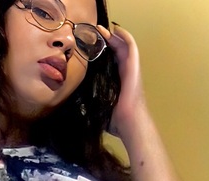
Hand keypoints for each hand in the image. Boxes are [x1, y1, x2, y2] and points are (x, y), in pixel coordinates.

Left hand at [97, 23, 146, 137]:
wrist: (128, 122)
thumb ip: (88, 107)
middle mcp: (125, 73)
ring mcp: (131, 69)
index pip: (110, 62)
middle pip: (117, 51)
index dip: (102, 53)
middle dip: (106, 42)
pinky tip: (114, 31)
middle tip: (92, 35)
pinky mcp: (133, 67)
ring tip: (101, 30)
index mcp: (117, 82)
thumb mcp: (97, 110)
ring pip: (123, 46)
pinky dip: (123, 37)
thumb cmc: (115, 120)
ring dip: (113, 37)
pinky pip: (130, 46)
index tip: (89, 47)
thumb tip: (75, 110)